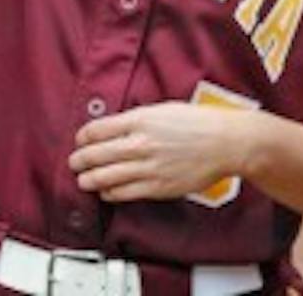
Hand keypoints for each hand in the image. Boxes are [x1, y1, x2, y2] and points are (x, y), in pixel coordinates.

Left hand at [70, 101, 259, 202]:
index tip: (81, 141)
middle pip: (94, 155)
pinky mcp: (157, 186)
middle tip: (75, 162)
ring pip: (104, 177)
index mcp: (142, 120)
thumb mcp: (165, 109)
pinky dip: (109, 193)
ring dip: (89, 180)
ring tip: (84, 180)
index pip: (96, 130)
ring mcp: (148, 167)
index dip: (83, 137)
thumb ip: (138, 118)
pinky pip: (123, 193)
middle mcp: (141, 143)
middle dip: (79, 160)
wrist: (226, 143)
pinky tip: (107, 190)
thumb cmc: (200, 123)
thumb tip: (115, 127)